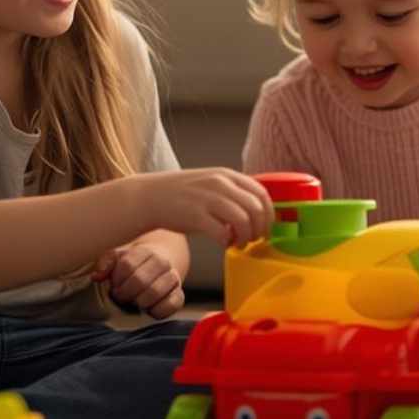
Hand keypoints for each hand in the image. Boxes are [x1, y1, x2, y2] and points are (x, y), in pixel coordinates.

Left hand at [92, 241, 184, 319]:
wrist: (161, 262)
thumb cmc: (134, 262)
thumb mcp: (118, 257)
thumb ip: (106, 263)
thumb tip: (97, 276)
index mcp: (144, 251)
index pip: (127, 265)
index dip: (116, 279)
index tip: (114, 284)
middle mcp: (162, 262)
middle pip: (140, 280)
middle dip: (125, 293)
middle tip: (121, 296)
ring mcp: (173, 278)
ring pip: (155, 292)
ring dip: (140, 301)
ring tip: (135, 301)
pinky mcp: (179, 294)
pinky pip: (172, 304)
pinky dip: (158, 310)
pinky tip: (149, 309)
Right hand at [134, 169, 273, 248]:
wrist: (149, 196)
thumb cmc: (182, 194)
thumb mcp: (212, 183)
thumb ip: (233, 192)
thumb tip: (258, 212)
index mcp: (227, 175)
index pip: (261, 193)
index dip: (269, 214)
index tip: (266, 227)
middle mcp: (220, 184)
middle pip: (256, 208)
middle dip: (260, 228)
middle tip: (254, 239)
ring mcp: (207, 199)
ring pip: (243, 220)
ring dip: (246, 237)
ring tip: (239, 243)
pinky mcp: (194, 215)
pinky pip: (222, 232)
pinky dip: (227, 242)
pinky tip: (223, 244)